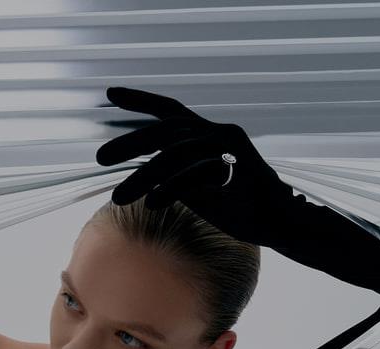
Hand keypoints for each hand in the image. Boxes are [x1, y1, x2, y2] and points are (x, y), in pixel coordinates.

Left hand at [96, 86, 292, 248]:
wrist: (279, 223)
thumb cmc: (237, 205)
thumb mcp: (196, 189)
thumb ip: (172, 176)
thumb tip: (141, 175)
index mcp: (206, 134)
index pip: (170, 110)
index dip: (141, 100)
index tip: (111, 93)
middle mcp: (218, 132)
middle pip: (166, 130)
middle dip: (130, 142)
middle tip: (100, 157)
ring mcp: (230, 146)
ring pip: (176, 154)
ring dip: (143, 177)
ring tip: (118, 198)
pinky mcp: (239, 165)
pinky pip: (196, 175)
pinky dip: (172, 189)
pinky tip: (152, 204)